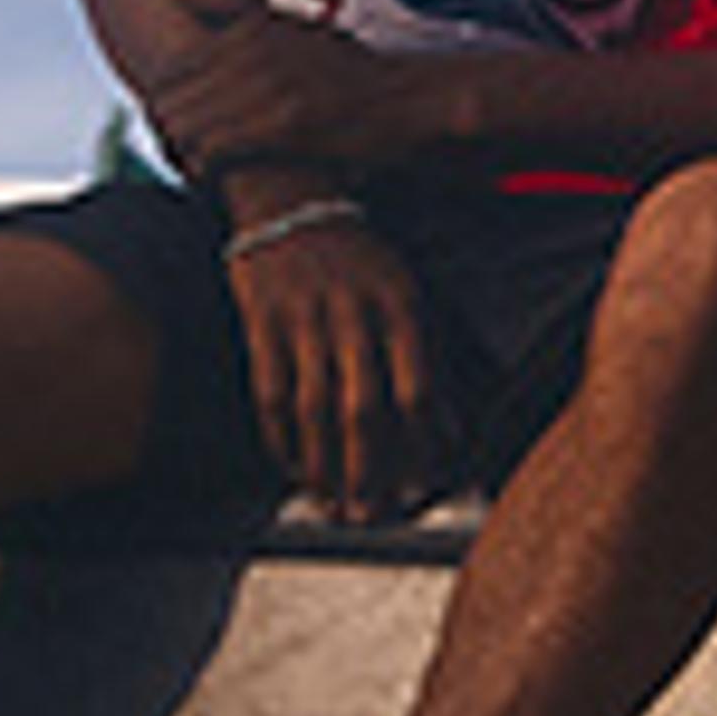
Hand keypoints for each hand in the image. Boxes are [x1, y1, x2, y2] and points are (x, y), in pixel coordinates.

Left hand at [136, 0, 423, 180]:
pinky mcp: (283, 126)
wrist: (406, 98)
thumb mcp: (286, 24)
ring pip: (188, 127)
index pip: (172, 67)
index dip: (162, 102)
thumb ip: (225, 4)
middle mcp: (252, 53)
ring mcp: (267, 88)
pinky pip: (218, 149)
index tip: (170, 124)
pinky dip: (207, 167)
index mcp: (246, 29)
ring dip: (183, 153)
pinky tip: (217, 176)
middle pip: (173, 99)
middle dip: (166, 131)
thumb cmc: (347, 68)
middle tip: (177, 153)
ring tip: (195, 166)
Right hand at [225, 204, 447, 521]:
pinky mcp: (261, 322)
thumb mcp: (410, 293)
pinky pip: (270, 392)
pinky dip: (279, 437)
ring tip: (330, 503)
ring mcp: (303, 318)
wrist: (290, 201)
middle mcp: (353, 313)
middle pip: (362, 409)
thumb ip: (432, 358)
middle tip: (372, 514)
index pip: (417, 391)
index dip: (422, 446)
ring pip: (313, 409)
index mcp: (401, 305)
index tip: (423, 486)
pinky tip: (290, 467)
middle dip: (368, 471)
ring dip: (321, 466)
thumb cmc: (363, 260)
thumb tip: (455, 433)